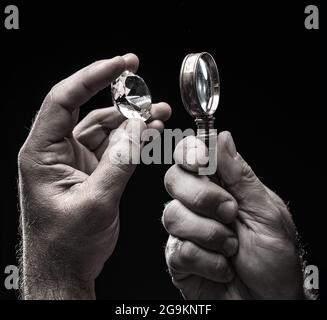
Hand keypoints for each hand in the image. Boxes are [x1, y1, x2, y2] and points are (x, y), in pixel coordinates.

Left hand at [18, 54, 170, 298]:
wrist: (66, 269)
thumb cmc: (67, 243)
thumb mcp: (97, 200)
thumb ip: (122, 161)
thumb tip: (143, 127)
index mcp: (43, 153)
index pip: (64, 100)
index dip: (93, 77)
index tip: (121, 64)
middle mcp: (58, 152)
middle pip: (89, 111)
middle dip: (119, 99)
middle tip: (144, 88)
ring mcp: (77, 161)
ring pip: (107, 129)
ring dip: (132, 121)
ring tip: (157, 113)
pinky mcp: (92, 171)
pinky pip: (115, 147)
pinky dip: (133, 139)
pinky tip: (150, 132)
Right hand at [163, 132, 303, 298]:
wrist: (266, 302)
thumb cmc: (273, 259)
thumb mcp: (267, 212)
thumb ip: (241, 175)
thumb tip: (222, 137)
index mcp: (220, 187)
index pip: (191, 155)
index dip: (189, 152)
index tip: (199, 160)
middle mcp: (198, 205)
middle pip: (174, 179)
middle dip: (203, 197)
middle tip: (230, 212)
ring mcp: (185, 230)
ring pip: (173, 215)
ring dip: (210, 234)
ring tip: (231, 247)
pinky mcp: (178, 256)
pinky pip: (178, 248)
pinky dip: (208, 261)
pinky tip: (222, 266)